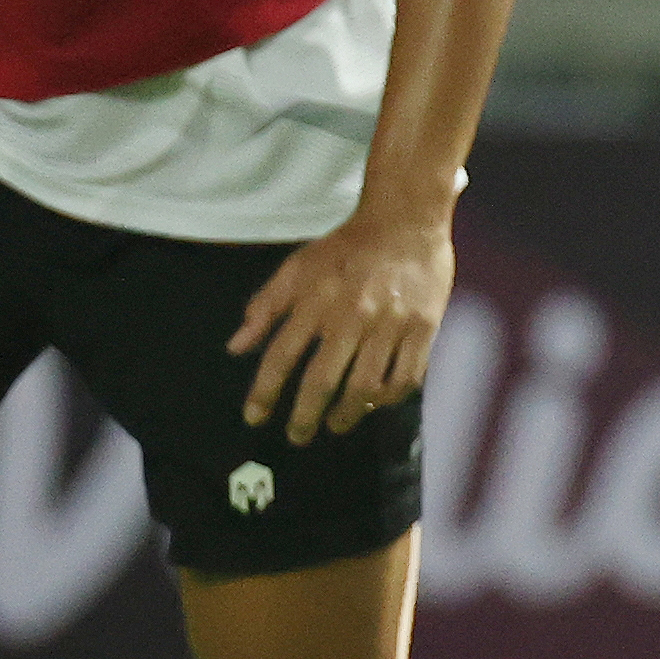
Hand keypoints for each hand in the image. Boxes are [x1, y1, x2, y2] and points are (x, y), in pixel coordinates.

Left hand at [230, 206, 453, 443]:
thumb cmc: (345, 247)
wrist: (404, 222)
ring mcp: (390, 325)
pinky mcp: (423, 328)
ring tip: (336, 424)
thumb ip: (265, 307)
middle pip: (322, 380)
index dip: (264, 393)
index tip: (254, 417)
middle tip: (297, 436)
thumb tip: (236, 347)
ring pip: (365, 386)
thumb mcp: (296, 268)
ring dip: (346, 413)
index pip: (281, 357)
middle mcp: (351, 317)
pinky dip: (389, 397)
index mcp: (315, 302)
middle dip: (305, 416)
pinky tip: (375, 402)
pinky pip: (406, 376)